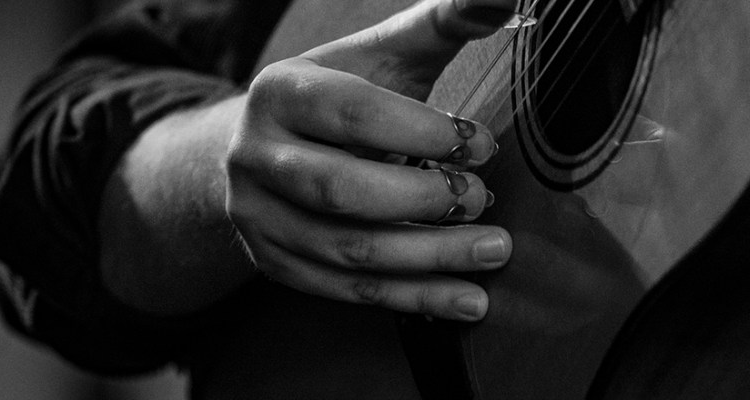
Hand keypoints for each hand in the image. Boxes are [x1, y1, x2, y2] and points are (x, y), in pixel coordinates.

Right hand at [225, 0, 516, 320]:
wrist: (266, 148)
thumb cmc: (342, 98)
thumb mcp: (380, 55)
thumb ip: (440, 26)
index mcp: (281, 92)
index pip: (354, 113)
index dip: (425, 132)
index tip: (482, 144)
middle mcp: (256, 155)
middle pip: (344, 190)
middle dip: (426, 200)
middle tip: (483, 199)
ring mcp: (259, 216)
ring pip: (351, 250)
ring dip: (432, 257)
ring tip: (493, 251)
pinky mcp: (276, 263)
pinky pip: (350, 290)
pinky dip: (415, 298)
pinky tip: (467, 299)